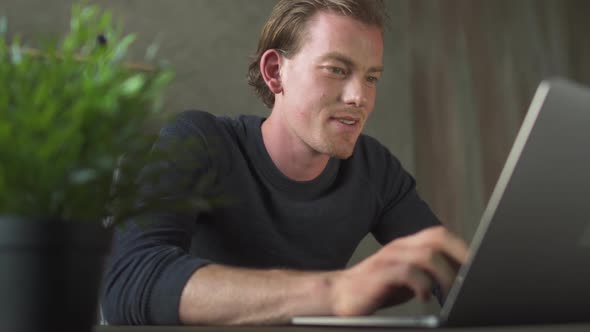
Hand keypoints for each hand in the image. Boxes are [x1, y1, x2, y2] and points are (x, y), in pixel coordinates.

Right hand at [330, 226, 468, 315]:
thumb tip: (460, 280)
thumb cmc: (376, 288)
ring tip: (448, 292)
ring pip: (427, 255)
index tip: (477, 267)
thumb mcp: (408, 279)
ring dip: (444, 275)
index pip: (440, 235)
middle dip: (460, 255)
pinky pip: (408, 273)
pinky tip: (424, 297)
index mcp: (407, 245)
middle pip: (437, 237)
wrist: (340, 294)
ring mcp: (389, 258)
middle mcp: (399, 246)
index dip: (461, 248)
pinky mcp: (380, 274)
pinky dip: (423, 286)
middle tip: (470, 276)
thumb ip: (429, 274)